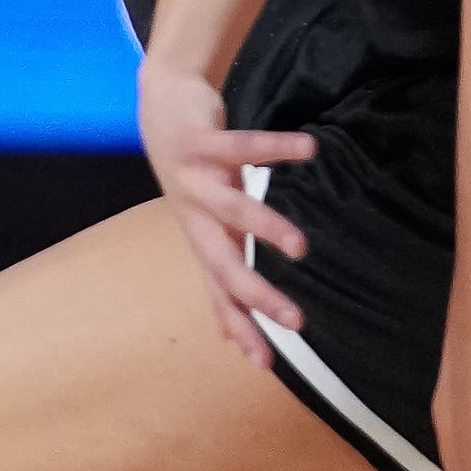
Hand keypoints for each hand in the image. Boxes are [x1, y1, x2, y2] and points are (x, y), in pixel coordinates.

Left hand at [137, 65, 313, 357]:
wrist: (161, 107)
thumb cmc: (195, 174)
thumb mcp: (207, 224)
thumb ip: (222, 268)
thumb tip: (227, 332)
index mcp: (202, 237)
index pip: (220, 292)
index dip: (238, 327)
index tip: (264, 363)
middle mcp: (195, 215)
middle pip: (222, 264)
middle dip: (255, 295)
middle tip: (295, 320)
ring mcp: (195, 179)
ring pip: (230, 209)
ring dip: (264, 228)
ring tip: (299, 248)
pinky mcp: (200, 142)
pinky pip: (240, 145)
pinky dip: (274, 148)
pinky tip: (309, 150)